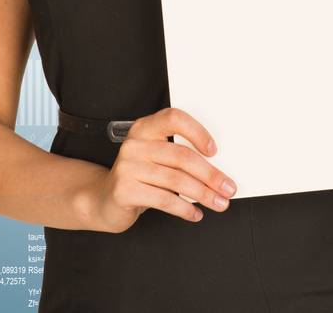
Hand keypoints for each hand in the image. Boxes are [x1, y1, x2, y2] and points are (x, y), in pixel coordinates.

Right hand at [80, 107, 237, 232]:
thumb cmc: (139, 177)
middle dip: (211, 175)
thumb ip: (179, 156)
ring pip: (176, 180)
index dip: (197, 132)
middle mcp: (134, 144)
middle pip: (182, 157)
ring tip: (218, 203)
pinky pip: (164, 200)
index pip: (174, 119)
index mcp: (145, 128)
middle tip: (228, 188)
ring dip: (203, 194)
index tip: (215, 151)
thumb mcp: (157, 159)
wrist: (103, 200)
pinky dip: (185, 209)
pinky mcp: (124, 190)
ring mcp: (127, 167)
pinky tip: (195, 213)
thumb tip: (219, 171)